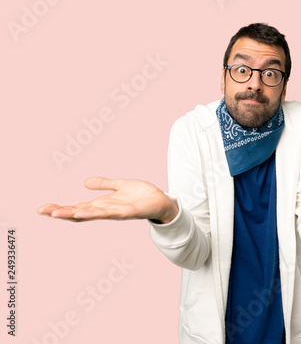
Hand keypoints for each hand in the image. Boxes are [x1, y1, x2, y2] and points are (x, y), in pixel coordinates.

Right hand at [38, 177, 177, 222]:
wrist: (161, 201)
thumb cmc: (142, 195)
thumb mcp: (120, 186)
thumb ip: (104, 184)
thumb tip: (85, 182)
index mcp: (102, 204)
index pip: (77, 207)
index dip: (60, 208)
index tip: (43, 208)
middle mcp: (106, 210)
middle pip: (79, 213)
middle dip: (61, 212)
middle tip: (42, 211)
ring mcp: (115, 212)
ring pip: (91, 215)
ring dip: (74, 214)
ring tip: (57, 214)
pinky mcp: (127, 212)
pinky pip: (110, 213)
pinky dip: (97, 213)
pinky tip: (84, 212)